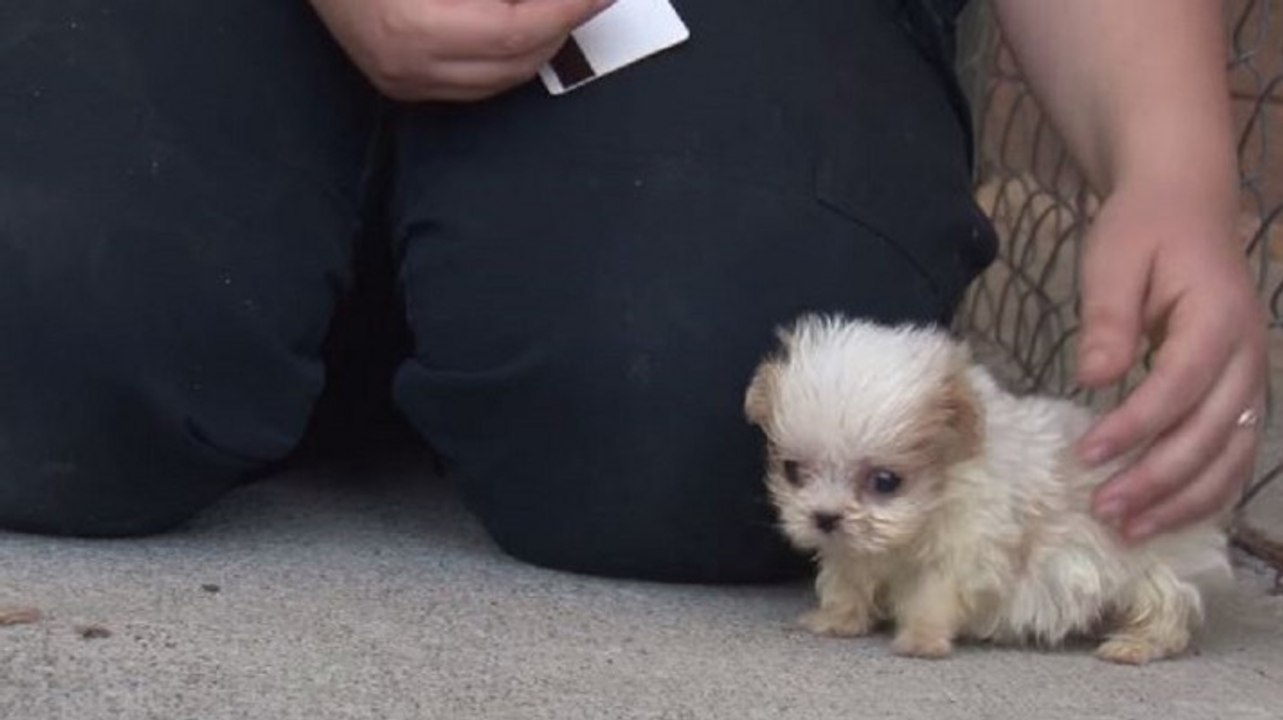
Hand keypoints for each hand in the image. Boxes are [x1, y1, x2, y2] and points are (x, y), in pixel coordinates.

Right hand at [309, 0, 611, 100]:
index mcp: (412, 27)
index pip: (517, 30)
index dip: (567, 8)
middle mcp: (407, 66)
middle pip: (517, 61)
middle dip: (563, 23)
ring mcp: (403, 82)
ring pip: (503, 79)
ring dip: (542, 41)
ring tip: (561, 5)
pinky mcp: (401, 84)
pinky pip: (477, 84)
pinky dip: (510, 55)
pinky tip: (526, 22)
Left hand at [1075, 184, 1266, 542]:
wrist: (1186, 204)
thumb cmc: (1143, 229)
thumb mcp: (1114, 259)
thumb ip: (1108, 317)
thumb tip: (1095, 375)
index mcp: (1218, 320)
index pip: (1177, 388)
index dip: (1134, 428)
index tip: (1085, 455)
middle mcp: (1249, 356)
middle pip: (1211, 435)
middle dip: (1157, 480)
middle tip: (1102, 509)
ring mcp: (1252, 378)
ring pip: (1232, 456)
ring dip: (1183, 500)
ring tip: (1129, 528)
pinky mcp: (1241, 392)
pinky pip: (1234, 453)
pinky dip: (1205, 491)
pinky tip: (1164, 516)